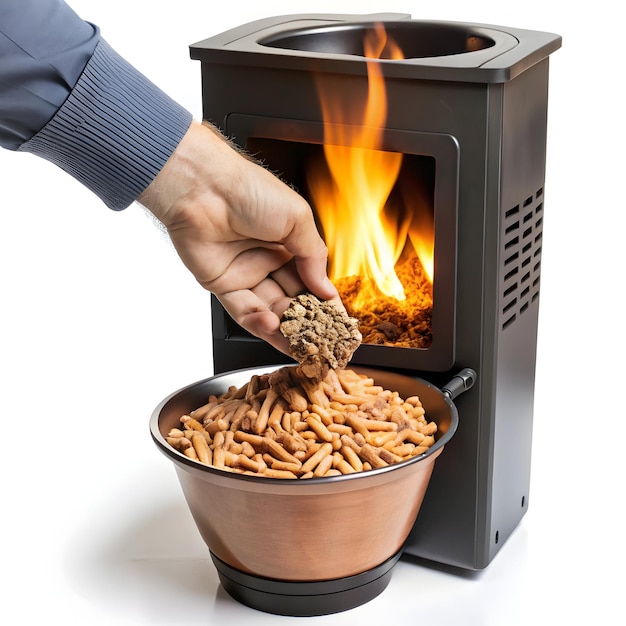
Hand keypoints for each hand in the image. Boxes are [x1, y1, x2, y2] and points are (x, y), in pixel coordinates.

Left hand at [138, 120, 339, 353]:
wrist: (203, 188)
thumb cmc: (249, 190)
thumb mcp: (297, 219)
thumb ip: (314, 257)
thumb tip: (327, 289)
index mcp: (288, 241)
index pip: (310, 278)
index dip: (322, 299)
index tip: (336, 319)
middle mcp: (267, 259)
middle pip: (290, 298)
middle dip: (305, 321)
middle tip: (320, 340)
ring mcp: (244, 273)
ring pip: (268, 309)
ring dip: (283, 328)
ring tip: (298, 344)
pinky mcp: (222, 284)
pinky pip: (242, 310)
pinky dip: (258, 321)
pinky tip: (272, 325)